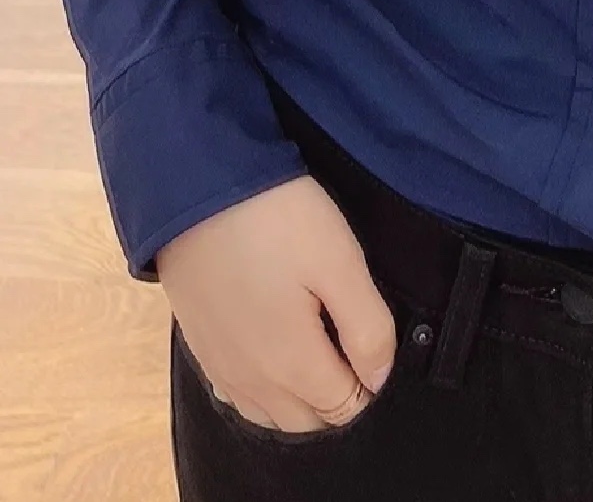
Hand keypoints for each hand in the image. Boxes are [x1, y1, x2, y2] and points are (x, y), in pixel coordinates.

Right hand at [157, 174, 397, 432]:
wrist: (196, 188)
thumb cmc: (278, 220)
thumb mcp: (339, 262)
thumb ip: (366, 327)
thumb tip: (380, 378)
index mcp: (292, 366)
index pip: (346, 408)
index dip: (371, 384)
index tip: (375, 343)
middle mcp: (252, 383)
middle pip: (308, 421)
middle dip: (338, 399)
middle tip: (353, 344)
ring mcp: (221, 368)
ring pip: (271, 415)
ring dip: (301, 399)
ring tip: (320, 348)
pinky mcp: (200, 347)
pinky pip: (239, 395)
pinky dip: (265, 390)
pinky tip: (275, 354)